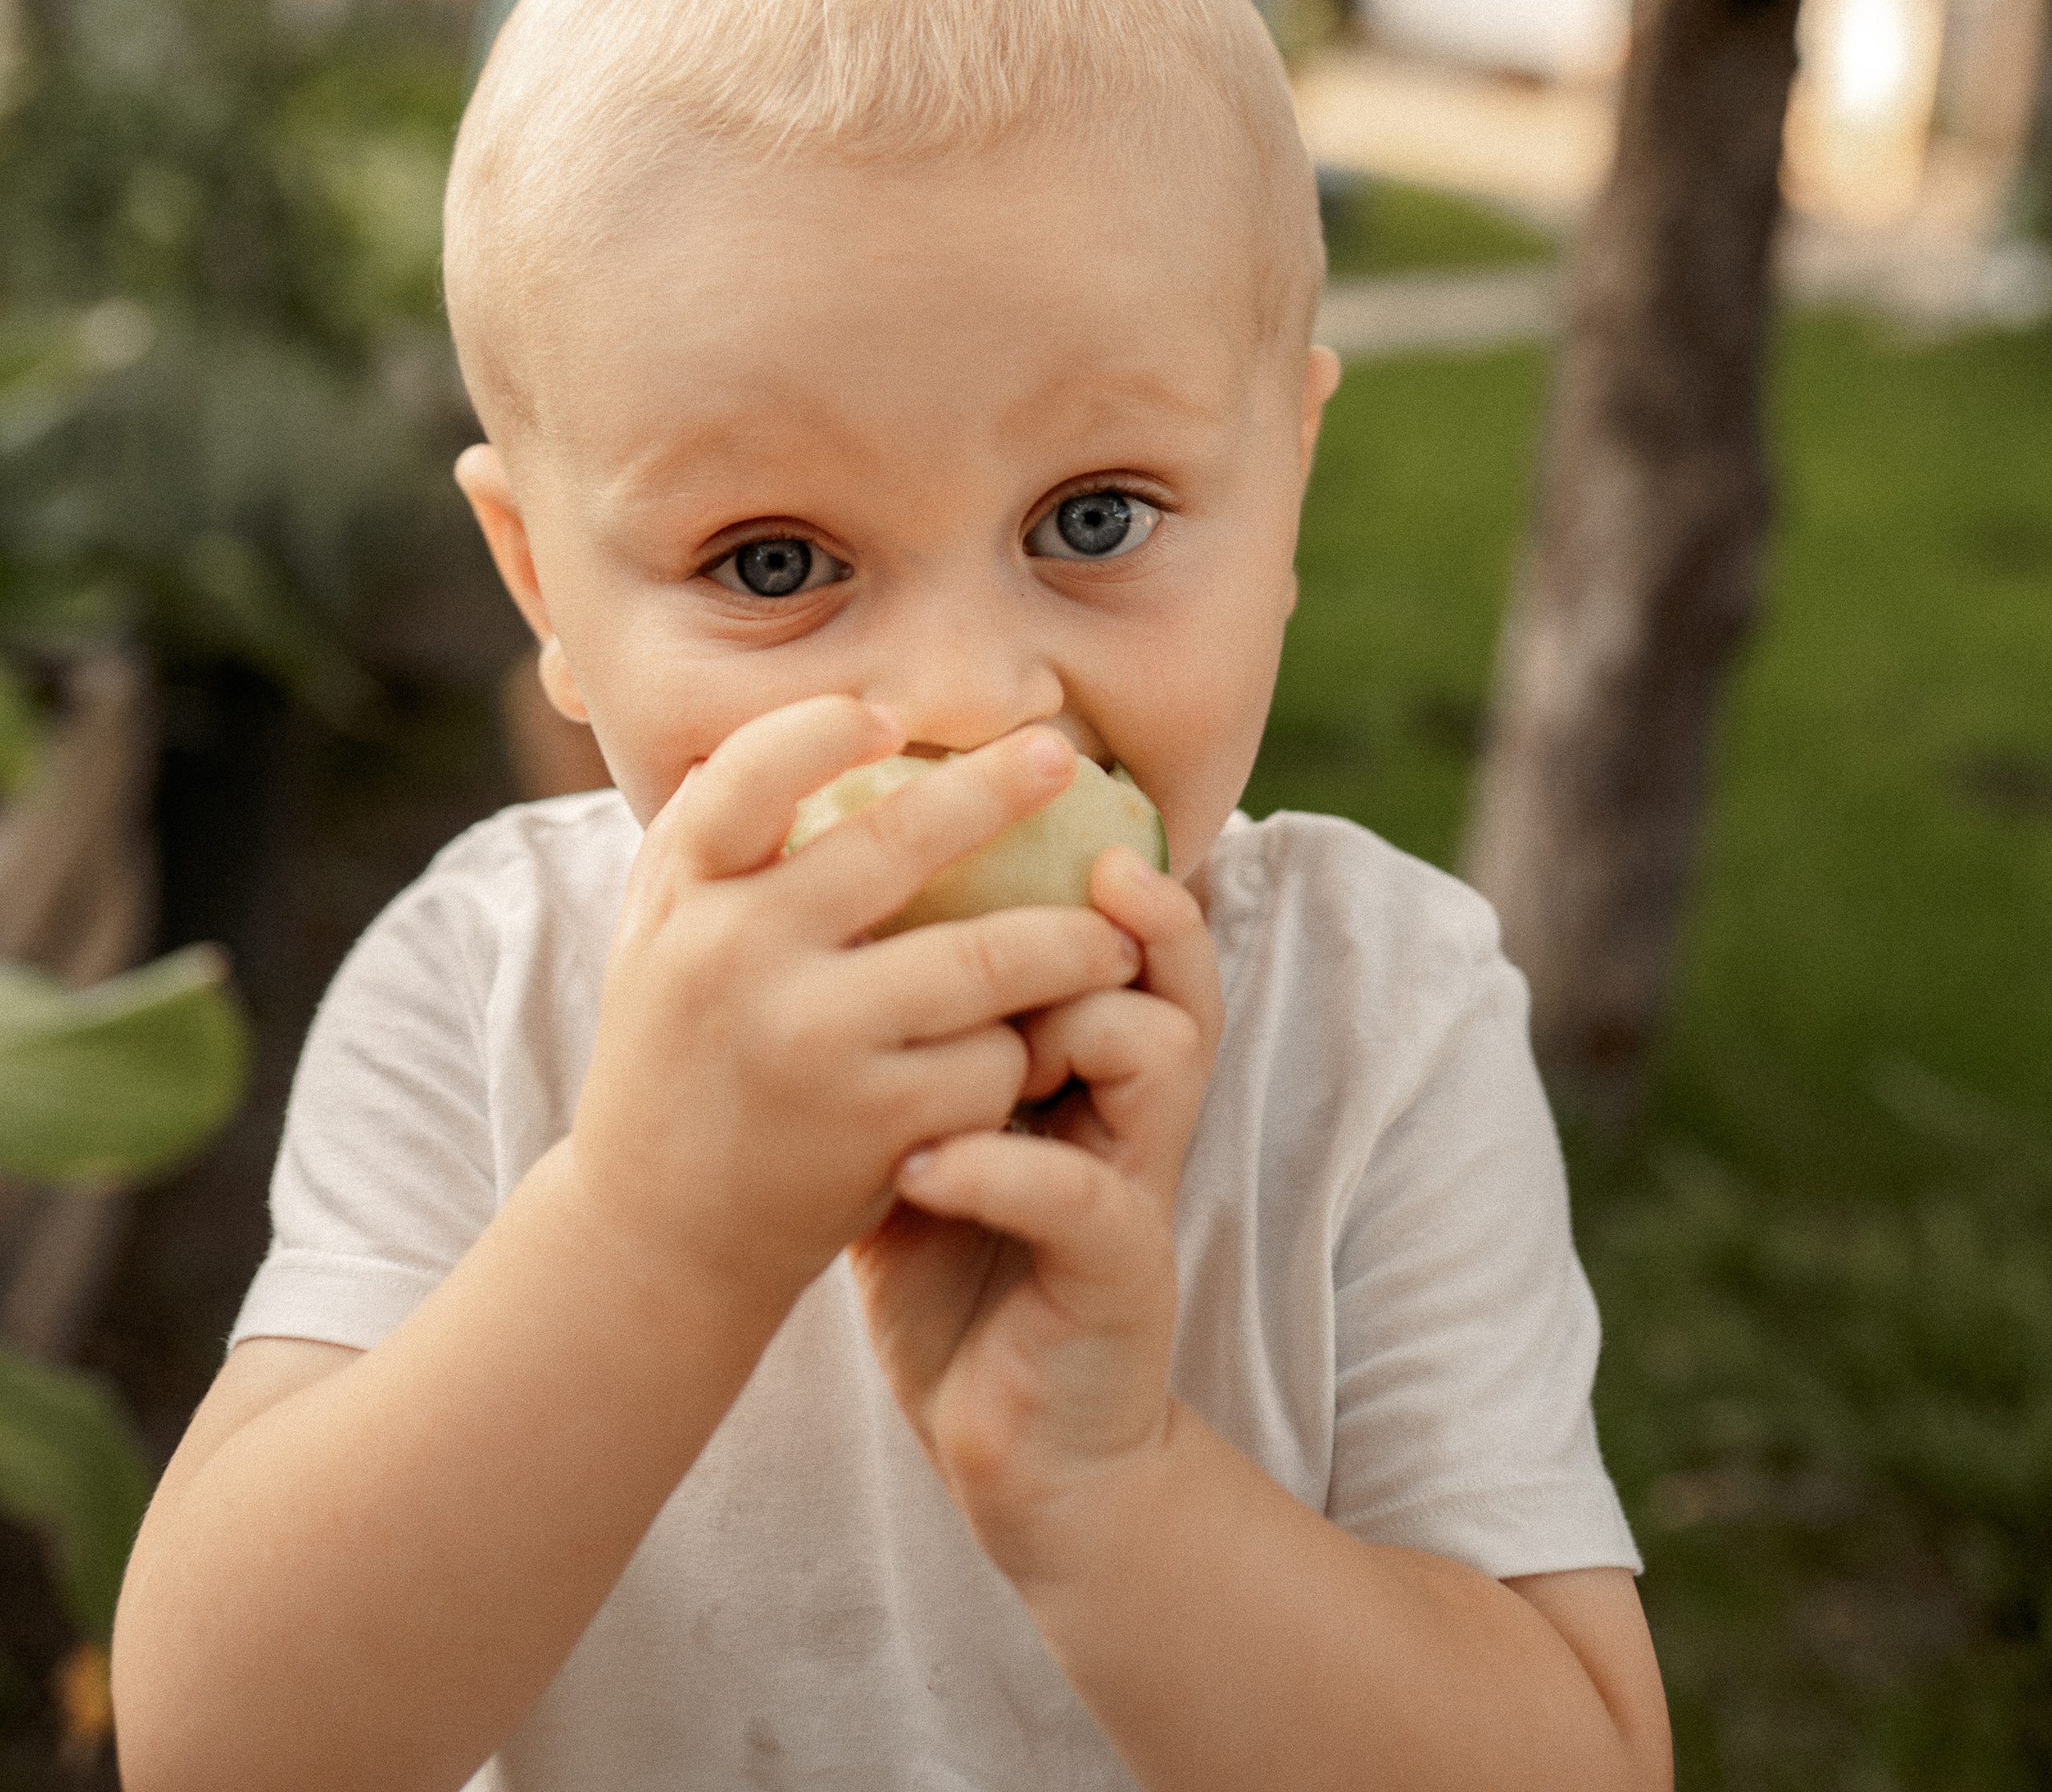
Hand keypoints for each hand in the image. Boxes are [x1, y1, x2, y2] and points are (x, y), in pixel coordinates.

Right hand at [564, 701, 1144, 1330]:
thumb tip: (802, 723)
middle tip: (1058, 757)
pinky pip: (988, 1060)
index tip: (892, 716)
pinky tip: (1029, 1059)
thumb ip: (710, 839)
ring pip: (984, 956)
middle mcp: (738, 955)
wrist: (651, 1242)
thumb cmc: (674, 1059)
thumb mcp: (657, 938)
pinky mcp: (874, 1125)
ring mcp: (810, 1040)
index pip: (749, 774)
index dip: (823, 729)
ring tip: (1111, 937)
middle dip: (997, 788)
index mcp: (685, 897)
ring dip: (1067, 941)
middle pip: (899, 840)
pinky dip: (1017, 1055)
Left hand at [848, 848, 1221, 1582]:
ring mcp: (1132, 1190)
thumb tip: (794, 911)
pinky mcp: (1118, 1276)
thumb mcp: (917, 1129)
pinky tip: (920, 1164)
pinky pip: (1084, 1198)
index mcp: (1084, 1067)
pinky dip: (1001, 1169)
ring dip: (1073, 1024)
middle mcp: (1127, 1114)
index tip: (1033, 797)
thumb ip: (893, 1035)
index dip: (1107, 867)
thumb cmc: (956, 1269)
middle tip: (1072, 870)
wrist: (1013, 1444)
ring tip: (976, 1024)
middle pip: (1172, 972)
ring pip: (1159, 1055)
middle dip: (1127, 913)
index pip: (1130, 938)